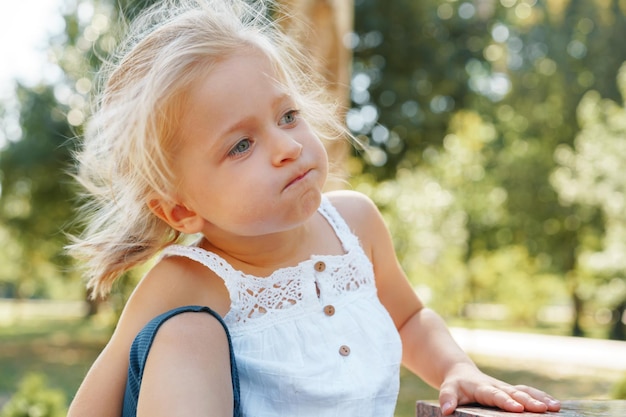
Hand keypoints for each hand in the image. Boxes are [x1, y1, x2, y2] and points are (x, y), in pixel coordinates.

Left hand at [438, 364, 560, 414]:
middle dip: (529, 401)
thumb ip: (447, 399)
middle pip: (515, 393)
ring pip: (525, 391)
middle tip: (543, 409)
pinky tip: (555, 405)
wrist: (461, 372)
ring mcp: (506, 388)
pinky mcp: (512, 390)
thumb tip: (446, 411)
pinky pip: (528, 392)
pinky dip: (541, 397)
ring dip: (540, 398)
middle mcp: (497, 386)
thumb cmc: (455, 385)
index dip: (506, 401)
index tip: (517, 407)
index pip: (495, 395)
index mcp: (482, 387)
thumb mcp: (447, 390)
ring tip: (555, 407)